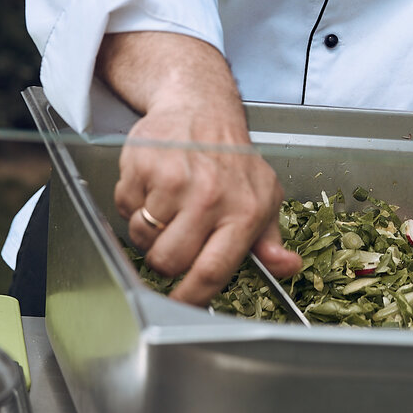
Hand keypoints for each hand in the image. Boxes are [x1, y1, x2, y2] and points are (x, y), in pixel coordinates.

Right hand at [99, 31, 301, 304]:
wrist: (201, 107)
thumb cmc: (232, 158)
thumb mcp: (263, 196)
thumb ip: (269, 239)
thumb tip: (287, 267)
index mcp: (244, 210)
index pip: (212, 270)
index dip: (191, 297)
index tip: (180, 305)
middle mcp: (211, 196)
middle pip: (170, 261)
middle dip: (167, 257)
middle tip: (176, 234)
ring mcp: (175, 180)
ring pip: (144, 238)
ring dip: (149, 230)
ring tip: (167, 204)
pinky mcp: (144, 165)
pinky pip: (125, 209)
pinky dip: (134, 203)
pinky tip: (153, 185)